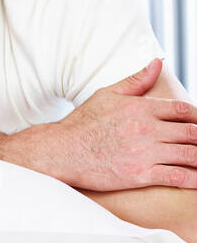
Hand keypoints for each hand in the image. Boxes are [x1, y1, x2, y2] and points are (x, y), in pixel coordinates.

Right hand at [34, 58, 196, 190]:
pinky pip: (177, 176)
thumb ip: (135, 81)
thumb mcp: (106, 95)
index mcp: (141, 108)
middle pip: (192, 132)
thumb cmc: (81, 123)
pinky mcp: (139, 174)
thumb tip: (157, 63)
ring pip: (190, 154)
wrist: (60, 151)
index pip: (183, 110)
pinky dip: (193, 178)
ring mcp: (144, 152)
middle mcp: (146, 128)